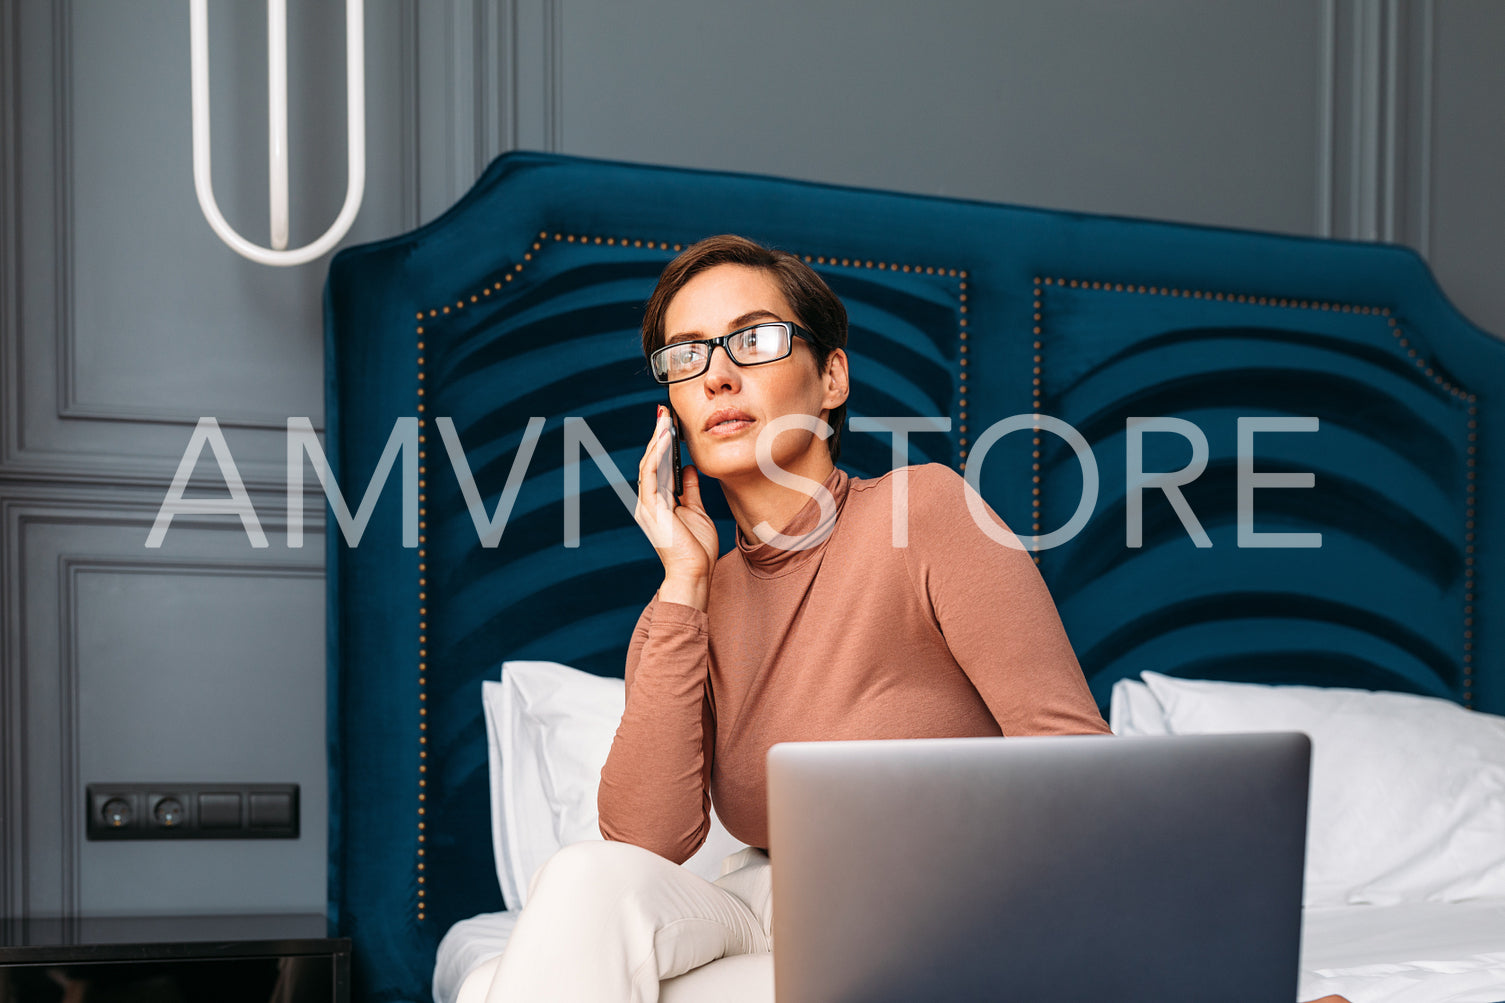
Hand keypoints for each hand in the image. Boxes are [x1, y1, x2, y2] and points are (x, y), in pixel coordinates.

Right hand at [634, 406, 717, 607]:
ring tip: (664, 420)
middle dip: (656, 436)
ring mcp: (647, 505)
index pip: (658, 467)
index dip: (662, 445)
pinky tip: (665, 439)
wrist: (694, 574)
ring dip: (656, 441)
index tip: (669, 424)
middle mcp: (648, 502)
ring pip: (648, 464)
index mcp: (658, 503)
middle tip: (663, 413)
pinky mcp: (651, 508)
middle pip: (650, 462)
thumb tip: (690, 469)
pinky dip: (656, 455)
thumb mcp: (697, 513)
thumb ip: (691, 491)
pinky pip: (650, 475)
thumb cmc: (697, 550)